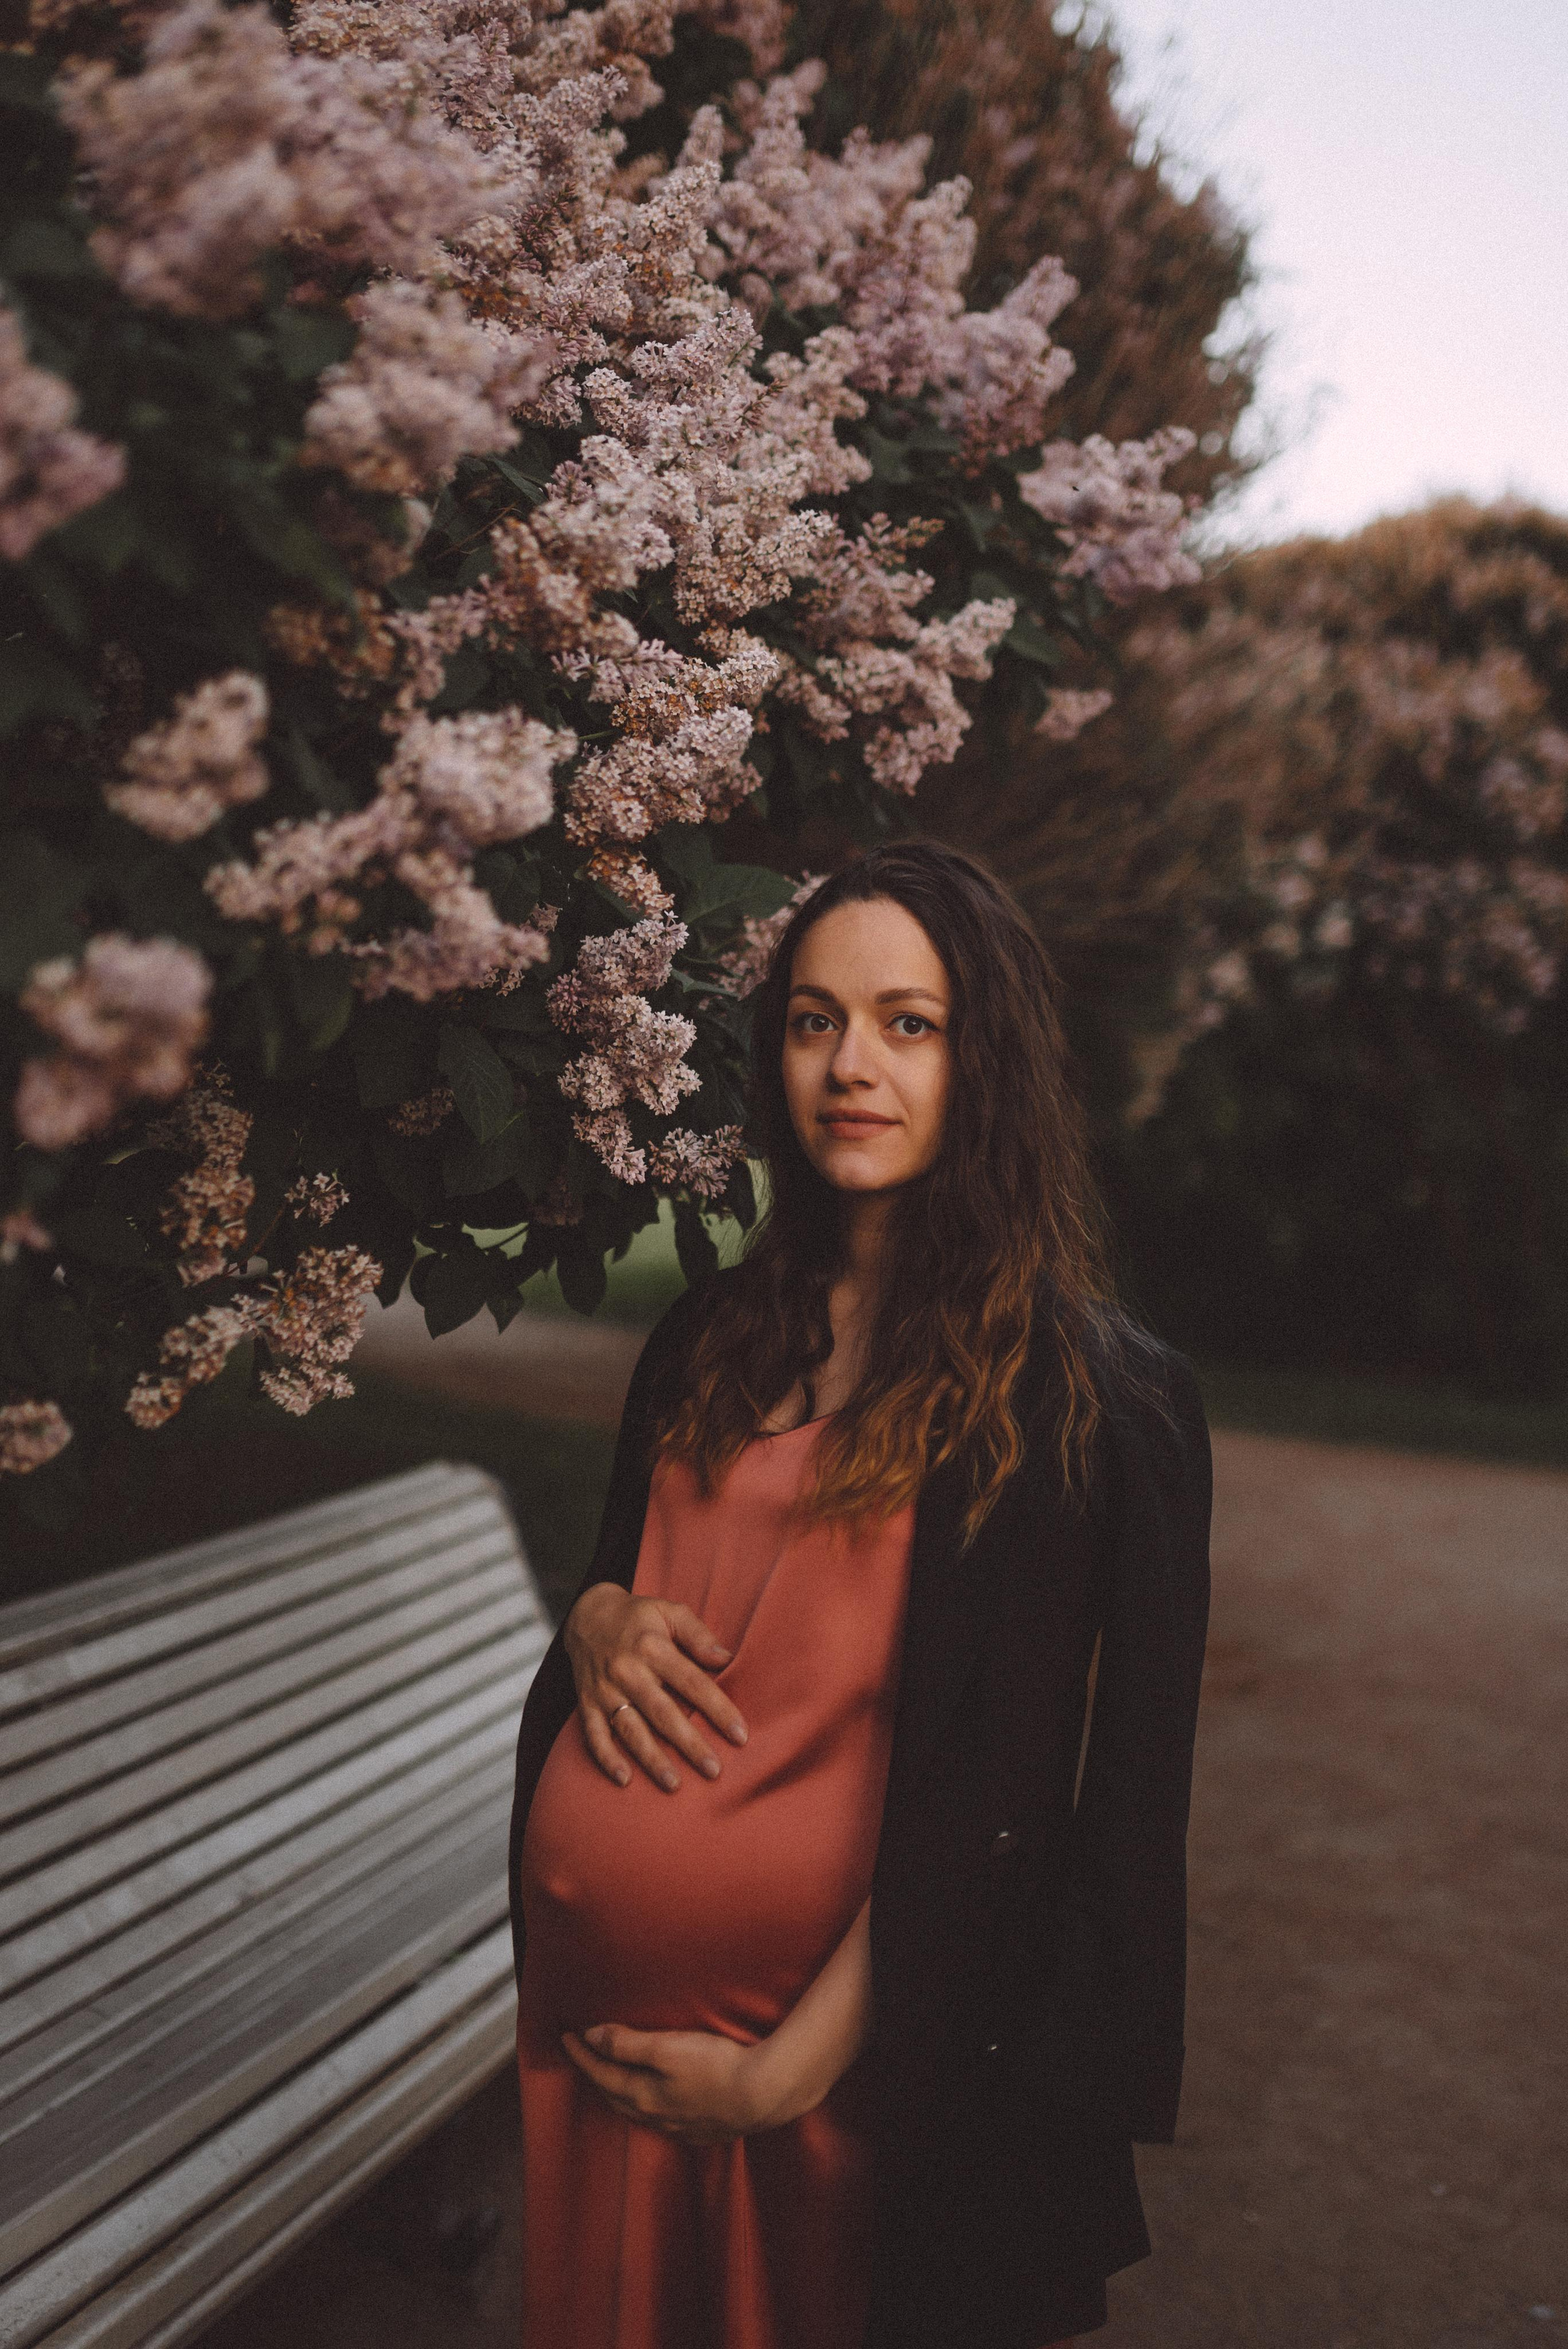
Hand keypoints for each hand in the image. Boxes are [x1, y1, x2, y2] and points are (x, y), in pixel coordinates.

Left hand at [562, 2023, 766, 2142]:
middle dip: (596, 2074)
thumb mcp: (668, 2048)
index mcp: (644, 2096)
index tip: (566, 2035)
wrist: (765, 2095)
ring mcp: (681, 2127)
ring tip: (614, 2075)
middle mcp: (657, 2117)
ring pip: (639, 2111)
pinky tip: (658, 2100)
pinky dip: (649, 2105)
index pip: (602, 2073)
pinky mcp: (703, 2129)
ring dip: (621, 2092)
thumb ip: (627, 2044)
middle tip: (583, 2054)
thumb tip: (592, 2038)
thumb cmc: (717, 2066)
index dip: (581, 2054)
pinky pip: (663, 2120)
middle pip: (616, 2095)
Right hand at [563, 1583, 748, 1791]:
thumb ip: (698, 1635)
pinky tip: (624, 1779)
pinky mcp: (587, 1703)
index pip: (691, 1682)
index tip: (740, 1735)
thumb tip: (728, 1659)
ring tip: (674, 1784)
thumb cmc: (638, 1617)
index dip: (717, 1709)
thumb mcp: (669, 1611)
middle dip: (689, 1744)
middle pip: (662, 1712)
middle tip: (714, 1770)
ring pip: (630, 1730)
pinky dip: (606, 1758)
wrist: (586, 1615)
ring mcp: (605, 1690)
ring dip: (651, 1759)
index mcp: (652, 1647)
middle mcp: (627, 1671)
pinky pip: (594, 1734)